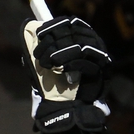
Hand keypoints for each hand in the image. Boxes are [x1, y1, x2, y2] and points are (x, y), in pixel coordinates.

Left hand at [22, 16, 110, 133]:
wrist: (69, 109)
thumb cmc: (56, 86)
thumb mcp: (47, 64)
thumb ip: (44, 47)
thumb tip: (31, 29)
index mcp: (82, 39)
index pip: (71, 23)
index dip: (54, 26)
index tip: (39, 34)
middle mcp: (94, 44)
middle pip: (74, 32)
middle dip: (53, 43)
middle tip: (39, 56)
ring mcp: (100, 57)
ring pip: (80, 46)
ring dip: (60, 54)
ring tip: (48, 64)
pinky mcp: (103, 71)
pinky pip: (85, 62)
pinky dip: (70, 64)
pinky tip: (60, 70)